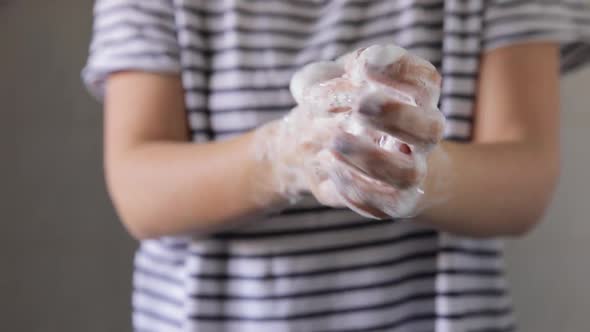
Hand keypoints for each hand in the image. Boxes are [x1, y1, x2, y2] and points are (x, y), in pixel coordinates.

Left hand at [254, 44, 444, 218]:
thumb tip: (363, 66)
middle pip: (430, 129)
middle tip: (360, 104)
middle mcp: (422, 135)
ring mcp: (412, 170)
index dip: (399, 73)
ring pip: (408, 174)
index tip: (364, 66)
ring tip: (334, 142)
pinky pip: (385, 204)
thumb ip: (345, 69)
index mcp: (418, 99)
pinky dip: (356, 186)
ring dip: (371, 158)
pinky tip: (330, 165)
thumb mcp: (344, 78)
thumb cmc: (348, 105)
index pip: (426, 82)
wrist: (350, 151)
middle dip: (397, 116)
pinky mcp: (395, 200)